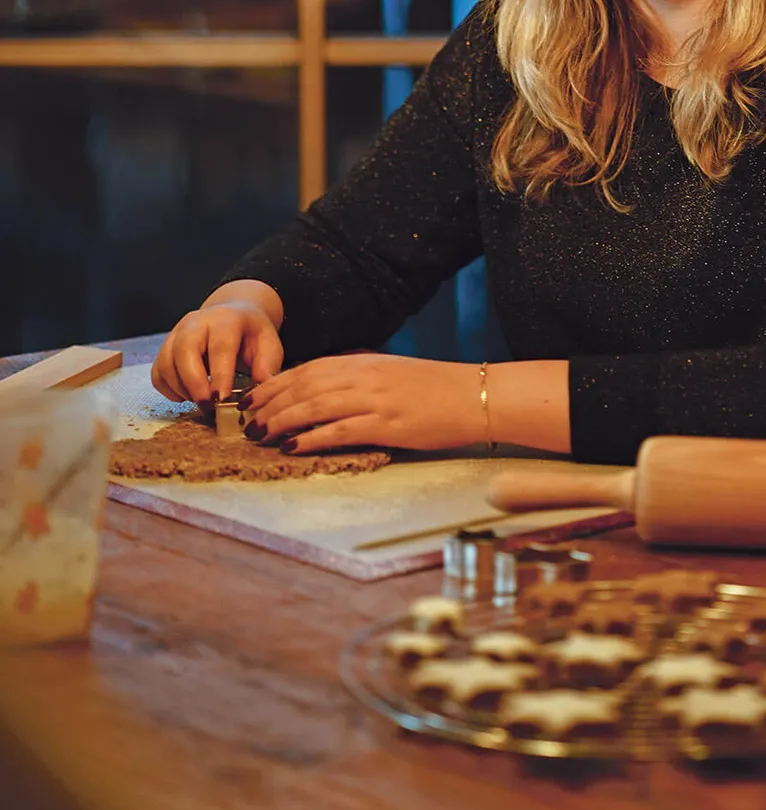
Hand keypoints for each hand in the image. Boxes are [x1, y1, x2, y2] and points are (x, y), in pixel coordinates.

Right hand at [152, 300, 283, 405]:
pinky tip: (188, 396)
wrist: (233, 317)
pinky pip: (158, 372)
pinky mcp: (165, 348)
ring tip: (201, 402)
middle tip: (207, 406)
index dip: (220, 374)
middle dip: (194, 382)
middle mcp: (196, 322)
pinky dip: (169, 389)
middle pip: (184, 349)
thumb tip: (263, 393)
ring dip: (181, 388)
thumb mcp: (268, 345)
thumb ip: (267, 367)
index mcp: (226, 319)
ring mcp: (177, 333)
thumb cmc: (251, 335)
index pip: (220, 346)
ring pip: (166, 361)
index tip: (222, 399)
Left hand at [238, 354, 482, 454]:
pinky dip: (310, 438)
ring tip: (259, 434)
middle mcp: (364, 376)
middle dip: (270, 403)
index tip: (252, 397)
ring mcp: (374, 399)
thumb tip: (327, 388)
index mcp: (364, 362)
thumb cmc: (436, 389)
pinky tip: (291, 447)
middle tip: (246, 420)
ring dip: (281, 420)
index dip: (275, 383)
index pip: (308, 368)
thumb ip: (361, 377)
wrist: (474, 396)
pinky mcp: (386, 424)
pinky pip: (338, 431)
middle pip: (304, 386)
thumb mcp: (393, 373)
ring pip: (314, 406)